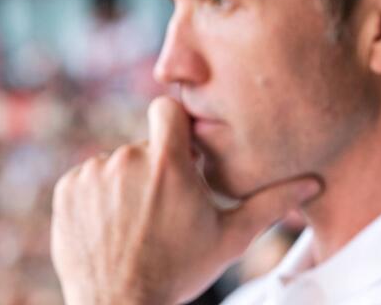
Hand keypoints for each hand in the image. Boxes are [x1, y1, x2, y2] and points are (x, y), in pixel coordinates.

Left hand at [51, 96, 321, 304]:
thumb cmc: (180, 272)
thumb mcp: (231, 238)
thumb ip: (271, 203)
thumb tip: (314, 182)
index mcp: (167, 163)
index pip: (168, 109)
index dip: (177, 127)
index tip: (183, 153)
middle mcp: (126, 160)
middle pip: (145, 144)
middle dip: (156, 167)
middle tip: (165, 207)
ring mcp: (92, 175)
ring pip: (116, 162)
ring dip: (126, 183)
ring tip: (137, 222)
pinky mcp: (66, 191)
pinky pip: (87, 178)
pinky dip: (97, 196)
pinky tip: (111, 226)